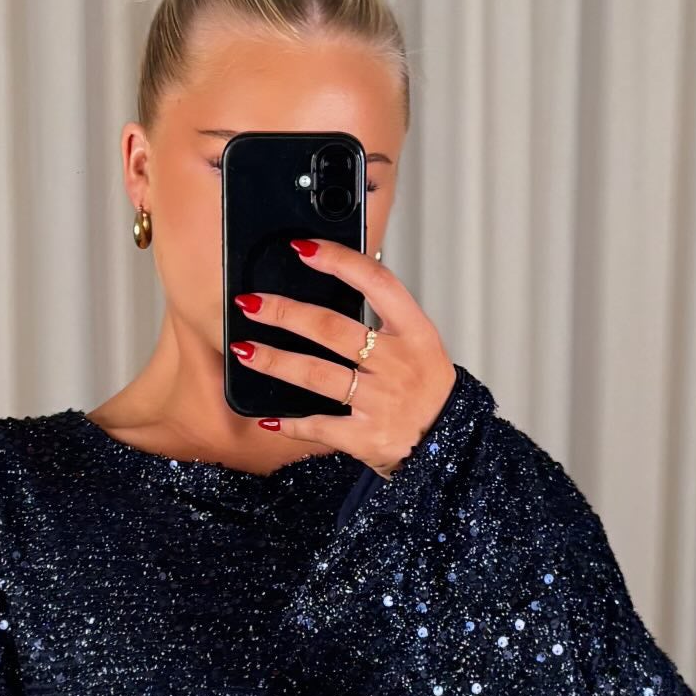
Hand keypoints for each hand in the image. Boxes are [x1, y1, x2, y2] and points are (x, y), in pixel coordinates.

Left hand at [230, 239, 457, 474]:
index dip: (339, 261)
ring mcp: (380, 401)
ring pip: (316, 374)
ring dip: (274, 361)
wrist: (450, 446)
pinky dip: (289, 423)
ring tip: (244, 350)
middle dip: (285, 313)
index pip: (377, 283)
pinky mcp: (365, 436)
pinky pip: (318, 425)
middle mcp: (397, 364)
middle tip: (252, 304)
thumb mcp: (422, 347)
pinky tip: (267, 417)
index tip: (304, 249)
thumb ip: (386, 321)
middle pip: (332, 329)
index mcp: (415, 334)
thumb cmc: (430, 394)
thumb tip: (337, 288)